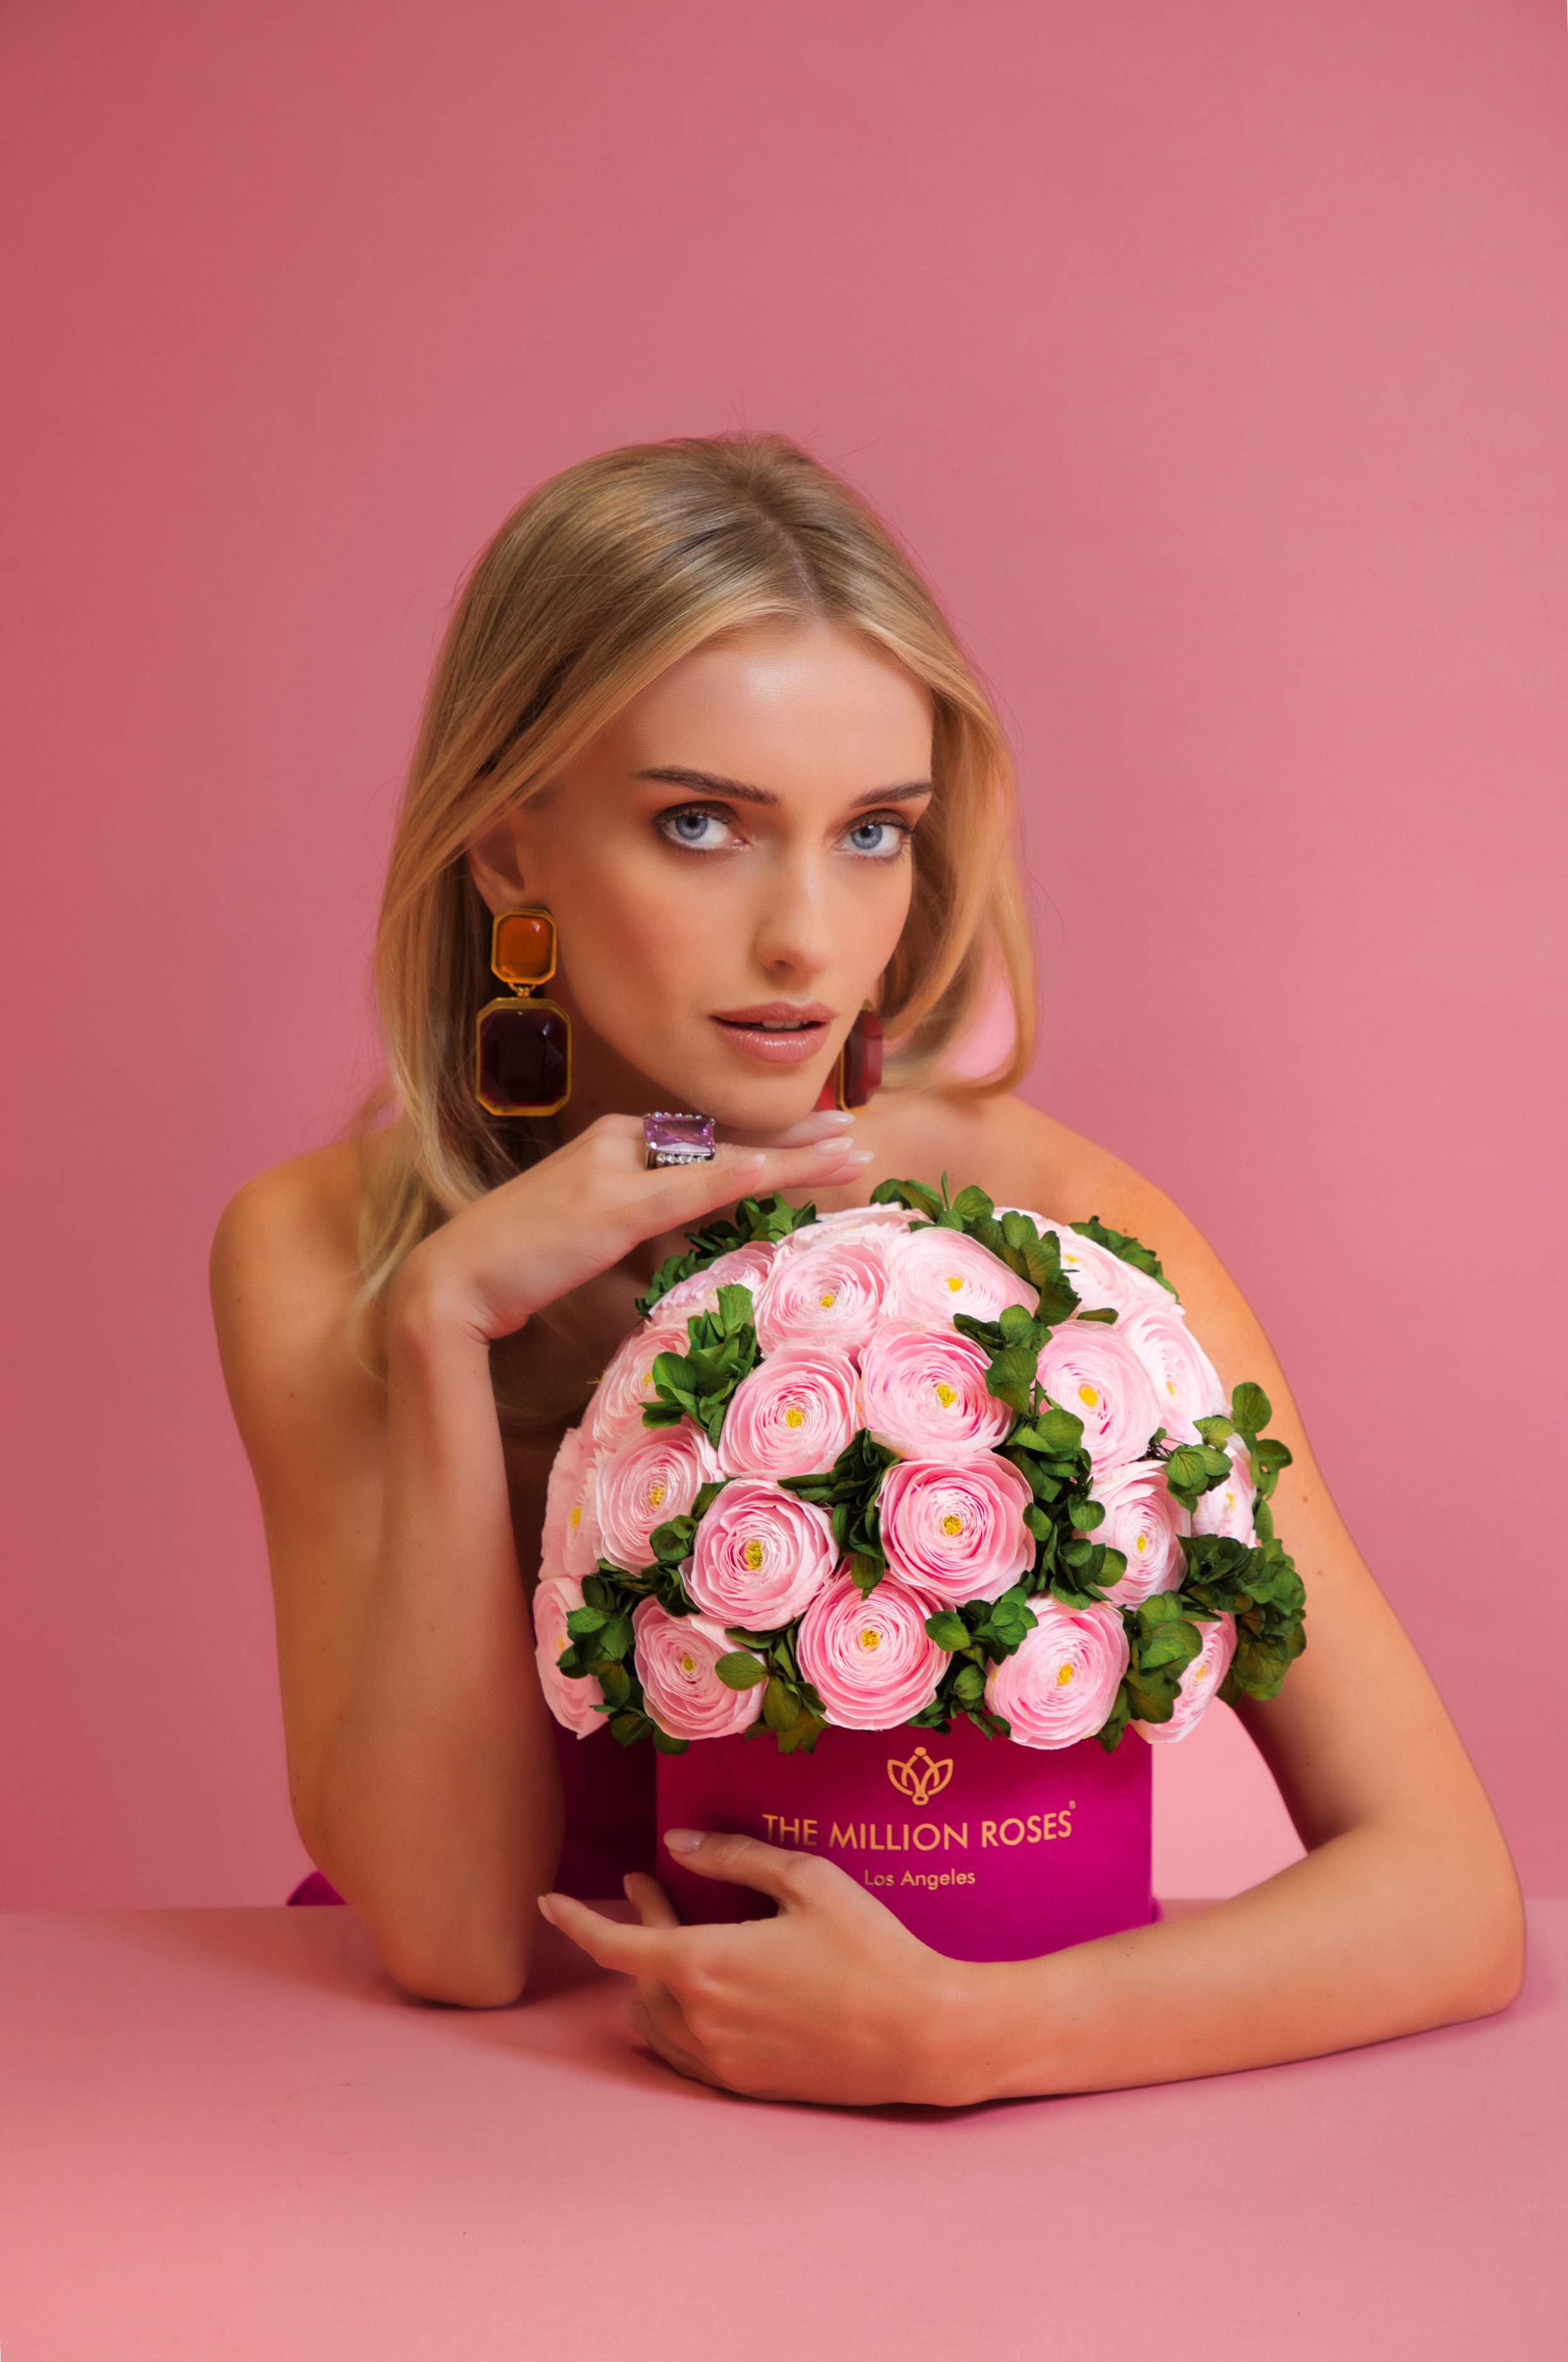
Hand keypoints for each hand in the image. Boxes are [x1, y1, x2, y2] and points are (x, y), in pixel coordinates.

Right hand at [392, 1111, 871, 1343]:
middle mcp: (617, 1140)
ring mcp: (616, 1167)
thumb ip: (639, 1231)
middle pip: (721, 1140)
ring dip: (792, 1158)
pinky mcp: (615, 1203)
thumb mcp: (590, 1241)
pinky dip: (754, 1177)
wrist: (453, 1280)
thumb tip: (689, 1249)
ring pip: (723, 1159)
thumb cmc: (518, 1269)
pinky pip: (701, 1187)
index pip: (700, 1141)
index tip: (811, 1140)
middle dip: (790, 1139)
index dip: (759, 1143)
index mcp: (610, 1143)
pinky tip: (796, 1174)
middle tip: (851, 1133)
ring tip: (850, 1151)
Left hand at [539, 1831, 975, 2106]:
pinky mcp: (746, 2085)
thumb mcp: (806, 1880)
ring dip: (651, 1977)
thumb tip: (677, 1842)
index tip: (546, 1903)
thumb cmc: (870, 1948)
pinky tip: (694, 1997)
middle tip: (653, 1886)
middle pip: (638, 1973)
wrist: (921, 2034)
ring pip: (654, 2019)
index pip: (615, 1945)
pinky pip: (683, 2055)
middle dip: (637, 1925)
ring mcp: (722, 2060)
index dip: (576, 1921)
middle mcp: (702, 2018)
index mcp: (707, 1964)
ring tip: (672, 1939)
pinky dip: (673, 2020)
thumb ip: (732, 1857)